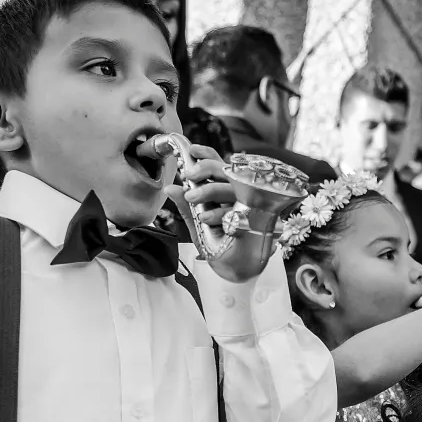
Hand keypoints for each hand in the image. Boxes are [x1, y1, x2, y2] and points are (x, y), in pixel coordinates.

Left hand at [165, 145, 271, 281]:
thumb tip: (170, 188)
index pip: (218, 164)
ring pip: (230, 188)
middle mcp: (237, 196)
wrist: (232, 271)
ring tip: (191, 197)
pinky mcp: (251, 225)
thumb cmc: (218, 245)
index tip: (191, 150)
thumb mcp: (197, 225)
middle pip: (225, 170)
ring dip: (208, 189)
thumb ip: (186, 206)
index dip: (206, 154)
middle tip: (188, 174)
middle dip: (205, 168)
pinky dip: (218, 213)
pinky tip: (205, 217)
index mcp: (224, 192)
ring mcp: (246, 209)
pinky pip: (235, 212)